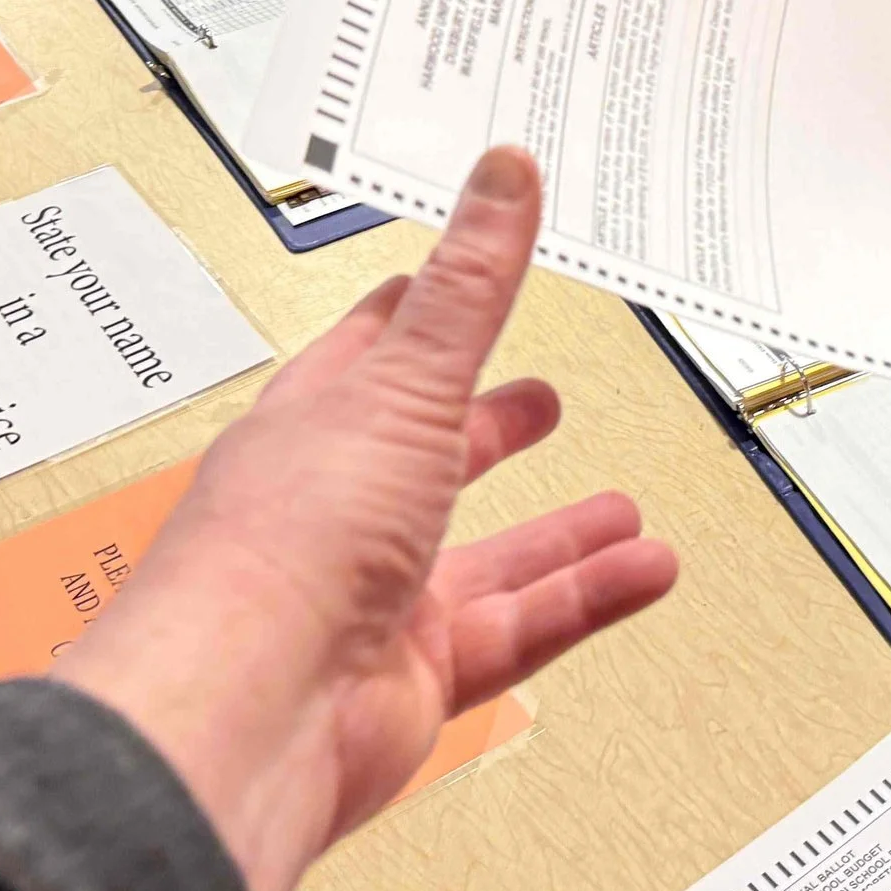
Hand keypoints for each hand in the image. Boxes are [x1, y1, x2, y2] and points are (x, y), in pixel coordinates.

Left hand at [54, 148, 678, 890]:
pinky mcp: (413, 679)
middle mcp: (338, 511)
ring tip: (624, 508)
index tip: (456, 280)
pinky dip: (584, 599)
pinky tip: (643, 572)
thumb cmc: (285, 542)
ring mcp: (373, 600)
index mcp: (315, 425)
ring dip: (559, 533)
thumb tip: (502, 174)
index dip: (418, 312)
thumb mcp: (406, 384)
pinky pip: (518, 629)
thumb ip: (471, 285)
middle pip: (427, 459)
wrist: (248, 716)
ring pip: (486, 558)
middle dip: (487, 429)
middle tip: (538, 401)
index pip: (371, 351)